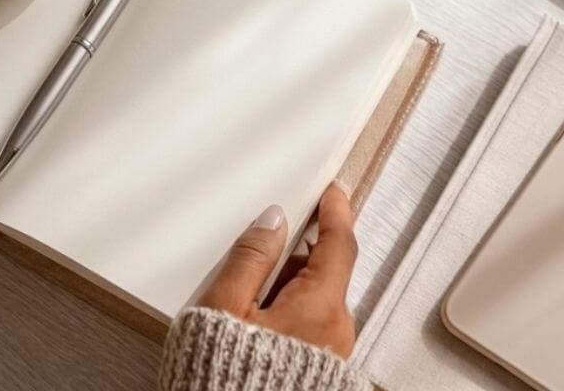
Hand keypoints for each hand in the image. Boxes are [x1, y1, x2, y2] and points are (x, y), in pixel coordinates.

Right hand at [198, 184, 357, 356]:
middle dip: (294, 257)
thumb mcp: (225, 307)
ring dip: (288, 290)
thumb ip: (250, 257)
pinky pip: (311, 326)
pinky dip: (289, 314)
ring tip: (247, 304)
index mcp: (319, 307)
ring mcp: (332, 353)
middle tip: (262, 253)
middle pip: (323, 272)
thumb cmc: (226, 382)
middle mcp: (336, 330)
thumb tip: (271, 221)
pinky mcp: (321, 370)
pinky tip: (257, 324)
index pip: (339, 243)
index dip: (335, 211)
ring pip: (315, 300)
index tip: (332, 192)